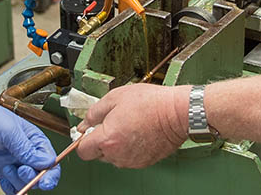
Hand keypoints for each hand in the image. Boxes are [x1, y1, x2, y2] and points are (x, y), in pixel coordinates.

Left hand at [0, 97, 59, 193]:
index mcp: (34, 140)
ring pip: (25, 181)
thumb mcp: (9, 132)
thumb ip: (27, 149)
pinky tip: (3, 180)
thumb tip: (47, 162)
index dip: (50, 172)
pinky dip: (9, 187)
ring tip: (5, 169)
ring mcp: (14, 162)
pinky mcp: (2, 170)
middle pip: (39, 174)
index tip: (44, 181)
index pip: (50, 160)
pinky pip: (11, 185)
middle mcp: (27, 152)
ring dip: (17, 181)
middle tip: (20, 170)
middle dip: (31, 177)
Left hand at [75, 84, 190, 167]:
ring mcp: (131, 160)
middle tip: (113, 123)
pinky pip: (129, 157)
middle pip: (98, 154)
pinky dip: (130, 148)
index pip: (83, 151)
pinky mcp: (144, 162)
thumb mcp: (115, 97)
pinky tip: (138, 132)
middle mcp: (118, 155)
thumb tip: (84, 123)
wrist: (177, 112)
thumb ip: (94, 113)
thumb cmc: (150, 103)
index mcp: (107, 139)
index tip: (89, 131)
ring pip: (114, 157)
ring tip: (129, 125)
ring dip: (116, 145)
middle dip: (101, 141)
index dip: (84, 139)